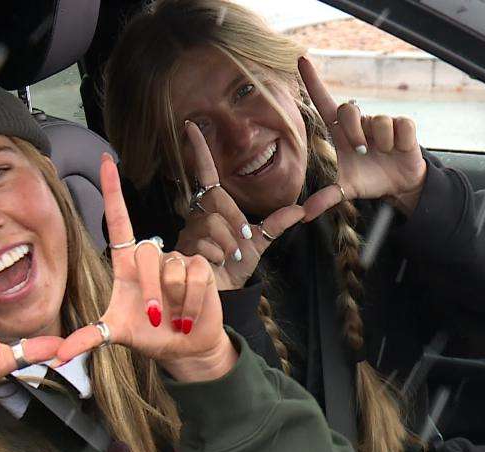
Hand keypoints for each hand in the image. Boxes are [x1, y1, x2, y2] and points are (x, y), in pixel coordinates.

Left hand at [58, 154, 237, 382]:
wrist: (185, 348)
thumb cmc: (149, 335)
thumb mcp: (116, 335)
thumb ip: (88, 338)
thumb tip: (59, 356)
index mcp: (127, 264)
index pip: (119, 220)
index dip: (113, 191)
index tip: (105, 161)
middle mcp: (152, 257)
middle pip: (147, 255)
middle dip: (152, 293)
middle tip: (157, 319)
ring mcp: (177, 260)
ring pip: (171, 270)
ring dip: (173, 302)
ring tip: (174, 319)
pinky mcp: (200, 267)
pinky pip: (193, 276)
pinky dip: (190, 302)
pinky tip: (189, 315)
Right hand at [175, 122, 304, 289]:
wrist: (223, 292)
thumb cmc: (234, 266)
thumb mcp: (259, 242)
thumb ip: (277, 223)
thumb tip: (301, 209)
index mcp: (213, 206)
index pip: (205, 172)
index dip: (200, 150)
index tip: (191, 126)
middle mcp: (196, 213)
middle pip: (217, 200)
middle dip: (235, 223)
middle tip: (240, 242)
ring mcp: (187, 230)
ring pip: (213, 224)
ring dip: (229, 245)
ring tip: (227, 257)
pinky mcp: (183, 247)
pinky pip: (208, 243)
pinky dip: (219, 257)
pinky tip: (214, 264)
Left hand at [298, 56, 427, 219]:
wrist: (397, 186)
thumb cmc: (368, 179)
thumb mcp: (345, 189)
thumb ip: (325, 198)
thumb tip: (304, 215)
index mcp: (341, 133)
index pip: (324, 101)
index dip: (313, 81)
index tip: (301, 59)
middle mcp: (360, 124)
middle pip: (350, 108)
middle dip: (353, 132)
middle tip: (361, 152)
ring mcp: (381, 124)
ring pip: (378, 120)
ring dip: (379, 142)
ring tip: (383, 154)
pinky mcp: (403, 127)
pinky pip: (400, 124)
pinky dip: (398, 140)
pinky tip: (398, 149)